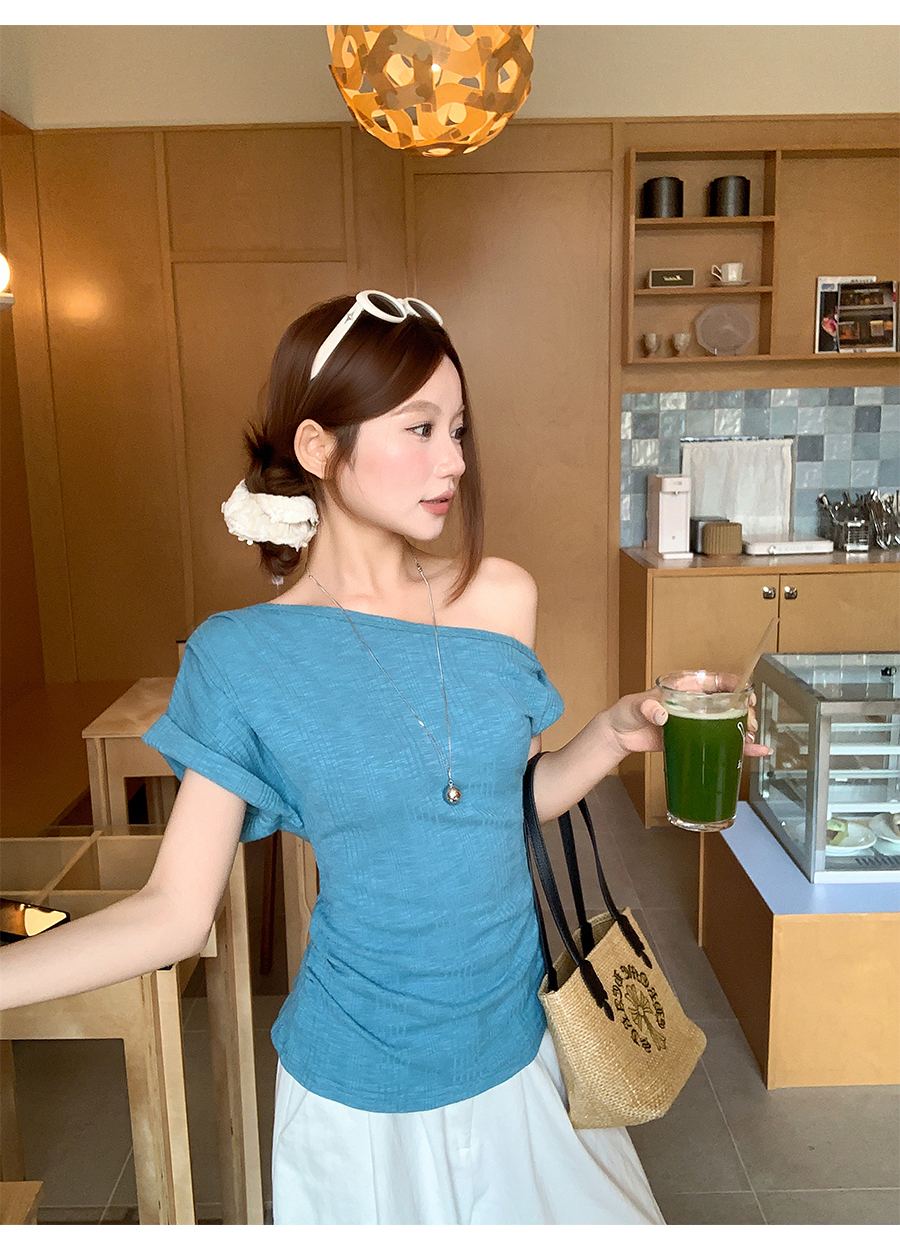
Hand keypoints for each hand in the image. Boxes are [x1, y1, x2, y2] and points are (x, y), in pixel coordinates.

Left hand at [602, 690, 769, 757]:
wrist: (619, 736)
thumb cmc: (626, 712)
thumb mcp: (635, 705)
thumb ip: (647, 707)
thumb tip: (661, 715)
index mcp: (684, 687)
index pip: (715, 681)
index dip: (734, 685)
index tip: (745, 693)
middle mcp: (694, 703)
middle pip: (728, 703)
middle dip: (744, 711)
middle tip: (749, 723)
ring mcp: (696, 722)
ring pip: (728, 722)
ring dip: (744, 729)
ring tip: (752, 738)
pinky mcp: (695, 740)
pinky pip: (720, 741)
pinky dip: (738, 746)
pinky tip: (753, 751)